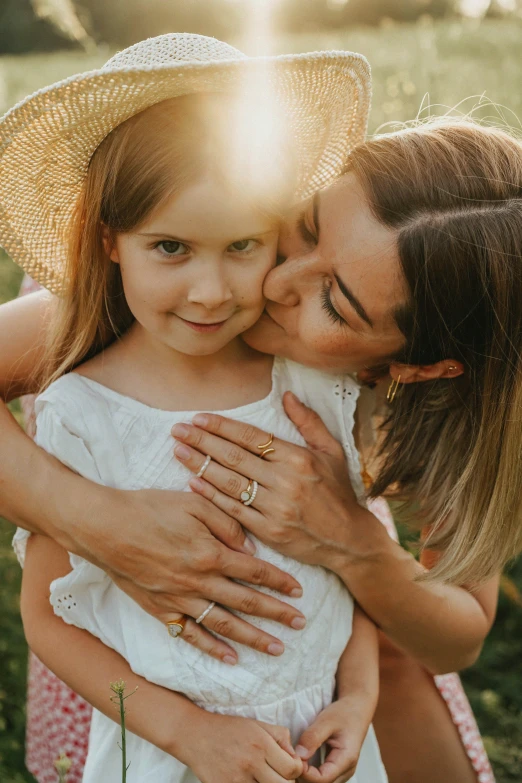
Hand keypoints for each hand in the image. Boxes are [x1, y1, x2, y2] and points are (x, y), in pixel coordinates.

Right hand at [70, 487, 305, 663]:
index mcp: (210, 553)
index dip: (280, 581)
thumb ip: (226, 524)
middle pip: (247, 601)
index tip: (299, 592)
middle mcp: (199, 582)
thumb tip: (250, 550)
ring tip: (277, 648)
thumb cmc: (148, 508)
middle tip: (300, 624)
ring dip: (253, 638)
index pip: (255, 571)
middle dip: (276, 614)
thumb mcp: (193, 503)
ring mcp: (179, 599)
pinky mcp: (160, 609)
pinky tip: (231, 658)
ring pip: (224, 624)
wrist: (105, 527)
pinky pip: (191, 634)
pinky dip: (212, 648)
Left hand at [172, 392, 377, 569]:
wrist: (349, 540)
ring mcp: (276, 507)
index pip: (251, 437)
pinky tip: (193, 484)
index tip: (199, 418)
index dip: (222, 426)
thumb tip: (287, 395)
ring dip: (200, 465)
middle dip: (202, 441)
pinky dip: (211, 496)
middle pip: (234, 457)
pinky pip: (233, 510)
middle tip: (178, 430)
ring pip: (230, 482)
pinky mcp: (269, 531)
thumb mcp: (332, 452)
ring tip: (179, 451)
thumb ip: (308, 422)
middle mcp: (286, 481)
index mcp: (299, 458)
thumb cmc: (338, 492)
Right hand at [179, 712, 303, 782]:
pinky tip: (250, 780)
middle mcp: (251, 763)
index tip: (288, 765)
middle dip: (285, 782)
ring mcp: (237, 780)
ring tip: (262, 777)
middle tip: (278, 775)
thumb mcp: (257, 724)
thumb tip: (295, 755)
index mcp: (261, 744)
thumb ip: (280, 737)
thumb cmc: (228, 729)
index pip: (293, 769)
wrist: (195, 735)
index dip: (295, 769)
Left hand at [294, 698, 371, 782]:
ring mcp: (341, 772)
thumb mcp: (326, 720)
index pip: (323, 779)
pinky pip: (321, 778)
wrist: (355, 710)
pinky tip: (301, 762)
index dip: (305, 773)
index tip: (293, 757)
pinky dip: (310, 773)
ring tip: (295, 759)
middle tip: (291, 758)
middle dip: (303, 776)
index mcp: (346, 759)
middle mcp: (345, 771)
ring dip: (306, 776)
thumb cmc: (343, 714)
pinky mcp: (336, 770)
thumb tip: (299, 755)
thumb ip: (313, 737)